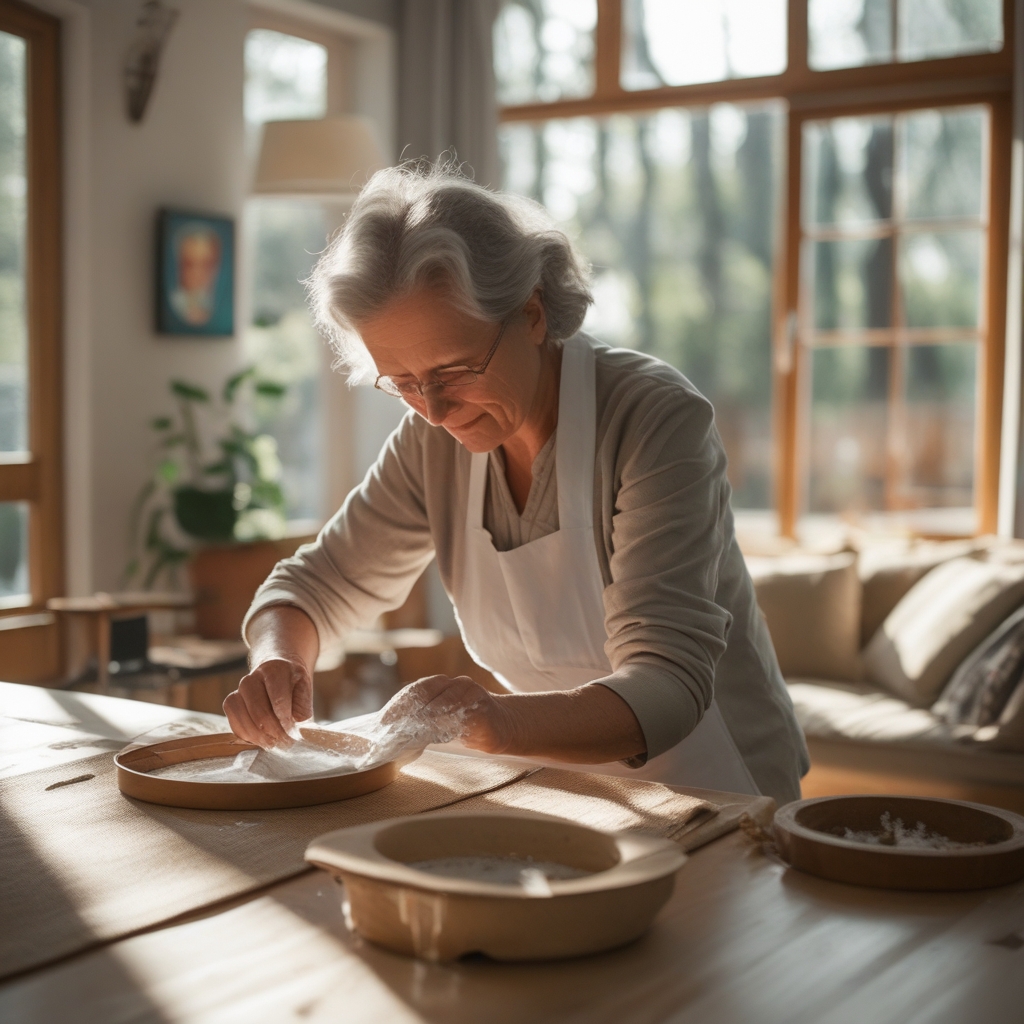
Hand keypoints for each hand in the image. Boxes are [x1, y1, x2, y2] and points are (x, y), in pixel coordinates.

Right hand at [223, 658, 313, 747]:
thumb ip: (302, 704)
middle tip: (285, 742)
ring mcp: (239, 690)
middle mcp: (252, 678)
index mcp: (274, 671)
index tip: (292, 733)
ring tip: (273, 743)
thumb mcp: (304, 689)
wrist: (276, 673)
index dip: (285, 720)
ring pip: (243, 717)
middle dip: (273, 731)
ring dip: (259, 736)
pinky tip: (260, 739)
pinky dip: (247, 735)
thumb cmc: (292, 684)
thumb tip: (296, 720)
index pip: (278, 699)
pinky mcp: (231, 703)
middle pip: (259, 711)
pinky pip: (234, 723)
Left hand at [381, 675, 520, 753]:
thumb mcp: (444, 717)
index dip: (399, 705)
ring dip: (425, 721)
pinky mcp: (483, 710)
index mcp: (445, 684)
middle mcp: (458, 684)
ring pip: (442, 705)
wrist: (505, 725)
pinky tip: (438, 736)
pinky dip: (447, 727)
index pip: (417, 690)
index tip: (384, 722)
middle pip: (426, 695)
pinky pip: (462, 717)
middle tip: (395, 731)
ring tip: (413, 735)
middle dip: (408, 714)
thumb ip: (424, 717)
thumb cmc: (468, 723)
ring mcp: (472, 694)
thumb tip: (394, 729)